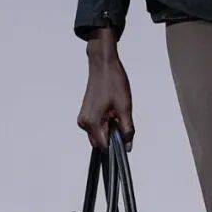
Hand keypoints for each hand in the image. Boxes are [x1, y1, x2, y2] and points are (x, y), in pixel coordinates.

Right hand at [77, 30, 133, 149]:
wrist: (103, 64)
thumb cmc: (113, 82)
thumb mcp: (125, 108)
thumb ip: (127, 130)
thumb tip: (128, 146)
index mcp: (92, 123)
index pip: (104, 147)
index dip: (116, 145)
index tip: (125, 136)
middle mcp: (84, 123)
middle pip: (101, 142)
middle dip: (113, 136)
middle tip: (121, 119)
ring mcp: (83, 118)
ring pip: (99, 134)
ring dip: (110, 129)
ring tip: (117, 111)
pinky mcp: (86, 114)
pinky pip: (97, 126)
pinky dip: (106, 123)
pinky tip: (112, 109)